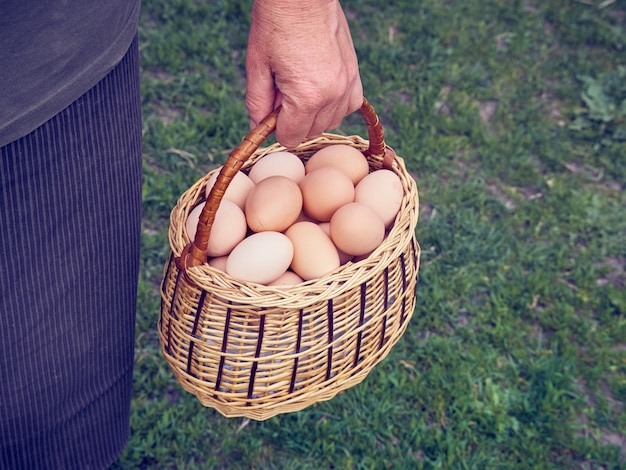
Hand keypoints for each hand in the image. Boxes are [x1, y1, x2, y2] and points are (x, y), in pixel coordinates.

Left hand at [246, 0, 362, 148]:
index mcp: (307, 97)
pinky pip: (349, 106)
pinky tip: (321, 89)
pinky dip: (334, 105)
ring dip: (314, 114)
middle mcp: (333, 95)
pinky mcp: (355, 73)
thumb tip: (256, 129)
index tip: (271, 109)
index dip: (276, 128)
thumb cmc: (276, 24)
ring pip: (331, 122)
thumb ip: (257, 104)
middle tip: (283, 92)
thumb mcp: (257, 66)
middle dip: (295, 121)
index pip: (291, 138)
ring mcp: (348, 84)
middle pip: (311, 133)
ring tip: (300, 86)